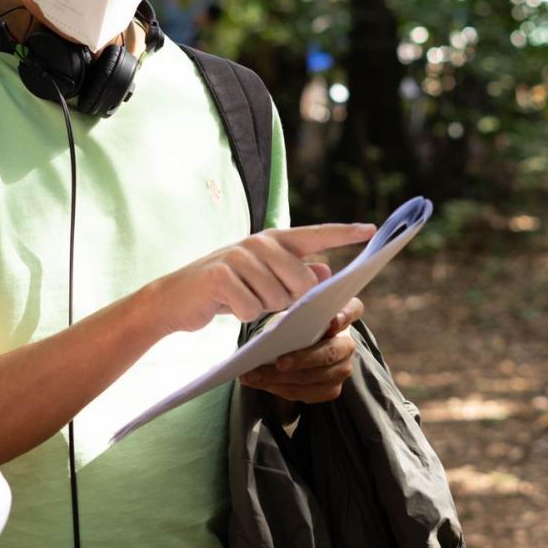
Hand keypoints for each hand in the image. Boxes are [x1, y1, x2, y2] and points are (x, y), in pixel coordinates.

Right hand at [142, 224, 373, 334]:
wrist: (175, 298)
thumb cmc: (225, 290)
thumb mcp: (262, 279)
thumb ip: (293, 273)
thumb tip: (325, 272)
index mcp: (273, 240)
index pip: (316, 234)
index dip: (344, 233)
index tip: (372, 231)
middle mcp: (259, 242)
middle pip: (302, 283)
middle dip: (290, 302)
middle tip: (265, 300)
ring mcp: (239, 256)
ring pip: (277, 299)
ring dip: (262, 309)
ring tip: (241, 300)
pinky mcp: (221, 275)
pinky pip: (252, 309)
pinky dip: (243, 316)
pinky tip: (227, 306)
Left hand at [240, 296, 363, 402]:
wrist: (301, 345)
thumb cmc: (297, 324)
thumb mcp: (295, 312)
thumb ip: (292, 314)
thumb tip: (275, 329)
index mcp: (344, 315)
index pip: (352, 311)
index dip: (344, 316)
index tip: (331, 321)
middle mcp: (348, 344)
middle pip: (330, 352)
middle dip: (303, 359)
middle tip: (279, 363)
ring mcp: (342, 369)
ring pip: (314, 377)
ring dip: (282, 378)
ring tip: (254, 375)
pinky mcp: (332, 389)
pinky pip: (307, 393)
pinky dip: (281, 389)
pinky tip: (260, 383)